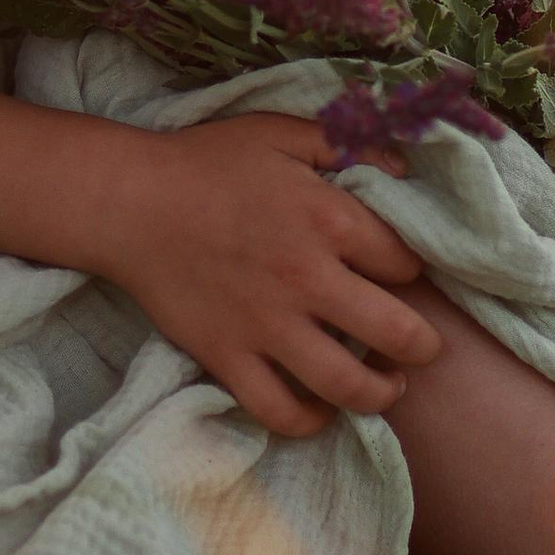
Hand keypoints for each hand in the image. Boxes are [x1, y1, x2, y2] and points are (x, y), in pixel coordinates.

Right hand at [97, 113, 444, 438]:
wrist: (129, 203)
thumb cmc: (206, 163)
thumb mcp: (281, 132)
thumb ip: (346, 142)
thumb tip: (403, 167)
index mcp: (327, 218)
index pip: (404, 262)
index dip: (414, 271)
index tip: (405, 276)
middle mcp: (307, 279)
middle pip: (396, 332)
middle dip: (423, 345)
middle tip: (424, 347)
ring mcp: (267, 326)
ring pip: (346, 384)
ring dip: (381, 393)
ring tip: (388, 386)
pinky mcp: (228, 357)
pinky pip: (279, 411)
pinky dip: (309, 421)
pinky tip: (321, 409)